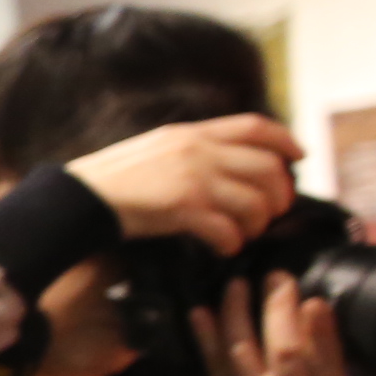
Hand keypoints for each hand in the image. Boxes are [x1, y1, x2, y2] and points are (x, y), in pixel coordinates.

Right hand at [65, 114, 299, 254]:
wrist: (77, 197)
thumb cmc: (112, 179)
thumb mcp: (156, 148)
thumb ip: (192, 150)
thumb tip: (227, 164)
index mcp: (192, 133)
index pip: (256, 127)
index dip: (286, 141)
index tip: (298, 158)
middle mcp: (198, 151)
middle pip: (268, 168)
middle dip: (279, 195)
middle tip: (271, 213)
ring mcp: (193, 178)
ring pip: (255, 202)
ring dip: (257, 224)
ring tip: (245, 234)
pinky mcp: (183, 208)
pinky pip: (228, 229)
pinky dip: (232, 242)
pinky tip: (223, 248)